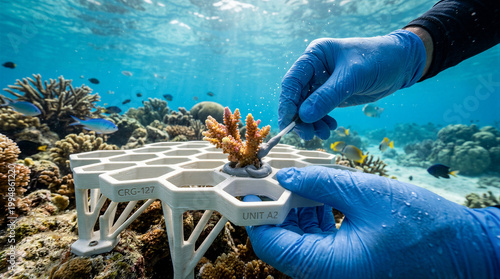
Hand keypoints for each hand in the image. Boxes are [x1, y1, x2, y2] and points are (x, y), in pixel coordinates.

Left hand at [245, 166, 498, 277]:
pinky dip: (311, 219)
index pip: (271, 244)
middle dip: (274, 207)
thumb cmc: (424, 227)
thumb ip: (319, 182)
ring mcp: (337, 274)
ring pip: (297, 243)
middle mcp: (327, 277)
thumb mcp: (365, 194)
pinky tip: (315, 195)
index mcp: (327, 268)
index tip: (249, 186)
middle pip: (281, 243)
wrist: (465, 253)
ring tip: (296, 181)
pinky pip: (316, 245)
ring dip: (292, 211)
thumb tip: (285, 175)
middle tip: (273, 177)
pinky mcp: (346, 267)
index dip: (256, 212)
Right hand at [279, 29, 425, 139]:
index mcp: (314, 56)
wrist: (401, 64)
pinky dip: (321, 122)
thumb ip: (328, 96)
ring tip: (323, 134)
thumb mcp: (353, 77)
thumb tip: (304, 116)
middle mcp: (314, 69)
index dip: (287, 103)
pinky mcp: (331, 95)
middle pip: (296, 97)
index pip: (292, 81)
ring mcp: (322, 83)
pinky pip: (318, 112)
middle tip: (307, 135)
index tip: (287, 123)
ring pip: (306, 107)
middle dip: (300, 118)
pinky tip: (331, 127)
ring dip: (311, 123)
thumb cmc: (378, 60)